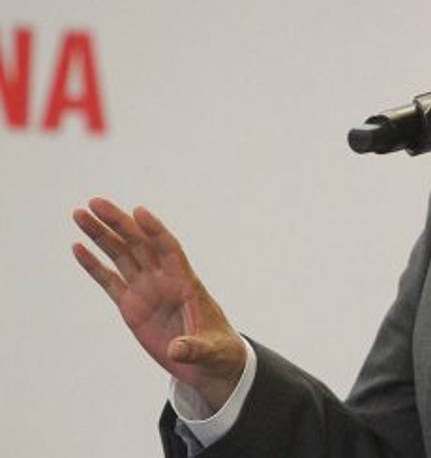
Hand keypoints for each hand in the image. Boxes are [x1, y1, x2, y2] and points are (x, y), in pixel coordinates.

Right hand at [71, 197, 245, 410]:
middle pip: (140, 244)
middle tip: (95, 203)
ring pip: (122, 255)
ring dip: (102, 235)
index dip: (155, 230)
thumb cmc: (217, 352)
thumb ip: (194, 348)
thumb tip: (176, 351)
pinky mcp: (132, 306)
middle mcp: (164, 280)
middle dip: (119, 223)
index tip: (138, 211)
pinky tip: (78, 247)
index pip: (169, 249)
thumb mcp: (210, 351)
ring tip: (80, 214)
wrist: (208, 362)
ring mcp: (146, 290)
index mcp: (187, 284)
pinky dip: (93, 265)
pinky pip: (109, 280)